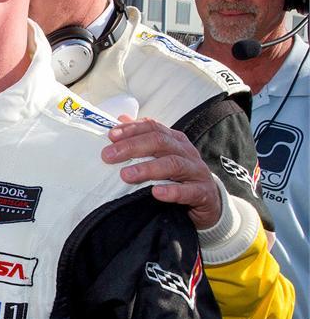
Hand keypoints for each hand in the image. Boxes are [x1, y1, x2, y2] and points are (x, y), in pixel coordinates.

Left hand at [103, 116, 222, 229]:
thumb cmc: (178, 175)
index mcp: (175, 140)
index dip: (131, 130)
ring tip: (126, 175)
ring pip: (173, 164)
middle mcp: (186, 152)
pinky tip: (156, 193)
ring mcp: (196, 171)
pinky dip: (172, 191)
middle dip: (132, 147)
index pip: (153, 127)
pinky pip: (189, 191)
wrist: (208, 200)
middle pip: (160, 142)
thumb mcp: (161, 155)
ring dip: (148, 168)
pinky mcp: (203, 192)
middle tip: (108, 156)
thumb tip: (121, 118)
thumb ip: (141, 138)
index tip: (110, 136)